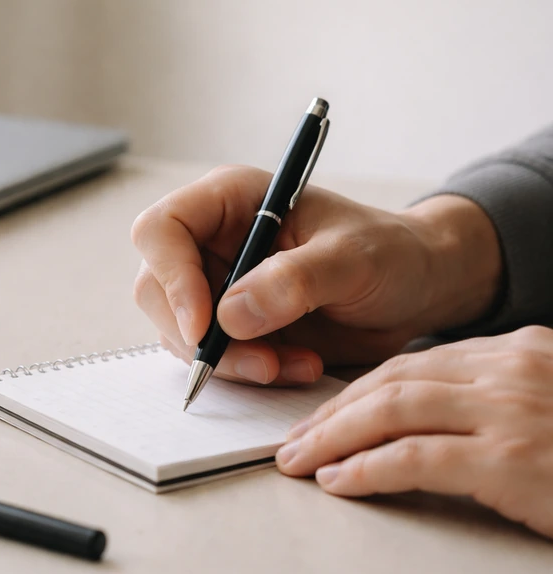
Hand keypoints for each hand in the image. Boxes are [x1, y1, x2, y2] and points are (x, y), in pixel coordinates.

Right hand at [131, 165, 501, 383]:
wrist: (418, 291)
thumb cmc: (391, 254)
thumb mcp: (355, 260)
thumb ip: (295, 280)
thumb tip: (229, 315)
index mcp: (230, 201)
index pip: (161, 230)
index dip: (171, 277)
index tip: (205, 326)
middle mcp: (211, 241)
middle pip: (156, 288)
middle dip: (198, 335)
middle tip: (258, 363)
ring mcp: (216, 286)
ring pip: (178, 331)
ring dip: (228, 362)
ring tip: (292, 365)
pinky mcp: (230, 327)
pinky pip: (211, 357)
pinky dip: (247, 373)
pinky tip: (296, 367)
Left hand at [275, 326, 552, 538]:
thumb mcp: (548, 404)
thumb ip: (498, 397)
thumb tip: (424, 418)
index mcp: (521, 349)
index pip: (415, 362)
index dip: (358, 390)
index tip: (324, 415)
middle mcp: (513, 367)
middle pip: (394, 379)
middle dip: (333, 411)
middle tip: (294, 439)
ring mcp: (513, 410)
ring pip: (393, 410)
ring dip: (334, 437)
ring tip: (300, 461)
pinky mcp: (513, 458)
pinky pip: (416, 457)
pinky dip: (367, 469)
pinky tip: (340, 482)